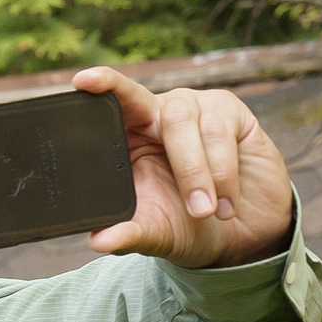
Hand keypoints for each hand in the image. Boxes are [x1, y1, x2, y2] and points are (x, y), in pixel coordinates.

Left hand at [76, 68, 295, 269]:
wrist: (240, 234)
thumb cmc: (185, 226)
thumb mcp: (154, 234)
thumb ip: (127, 235)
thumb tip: (99, 241)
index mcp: (127, 137)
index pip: (109, 104)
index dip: (101, 86)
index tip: (81, 80)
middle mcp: (156, 114)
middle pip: (146, 106)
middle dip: (178, 163)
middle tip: (196, 209)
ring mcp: (194, 107)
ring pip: (185, 122)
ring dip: (199, 175)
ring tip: (207, 212)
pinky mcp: (229, 110)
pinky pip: (220, 130)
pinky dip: (224, 172)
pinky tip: (227, 202)